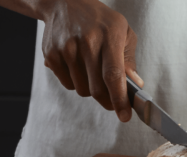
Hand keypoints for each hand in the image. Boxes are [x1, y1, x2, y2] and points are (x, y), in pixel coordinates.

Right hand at [41, 0, 142, 121]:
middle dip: (108, 100)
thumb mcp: (123, 32)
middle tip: (113, 100)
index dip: (119, 99)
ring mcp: (66, 48)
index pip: (113, 75)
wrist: (65, 3)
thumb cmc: (100, 21)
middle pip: (97, 88)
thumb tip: (135, 85)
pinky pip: (68, 84)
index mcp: (109, 35)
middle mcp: (87, 42)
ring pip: (82, 90)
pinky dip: (76, 82)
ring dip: (91, 89)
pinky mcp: (51, 54)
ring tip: (93, 71)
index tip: (125, 116)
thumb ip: (129, 60)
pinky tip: (79, 66)